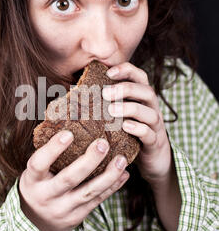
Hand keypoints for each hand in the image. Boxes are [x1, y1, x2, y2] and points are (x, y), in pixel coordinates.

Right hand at [19, 131, 129, 230]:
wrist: (35, 223)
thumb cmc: (37, 186)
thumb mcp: (33, 173)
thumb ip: (47, 155)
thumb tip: (66, 119)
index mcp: (32, 180)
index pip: (39, 163)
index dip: (53, 149)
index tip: (69, 133)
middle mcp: (46, 196)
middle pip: (69, 178)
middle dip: (89, 161)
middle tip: (103, 143)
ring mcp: (62, 209)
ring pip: (89, 191)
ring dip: (108, 175)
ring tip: (122, 159)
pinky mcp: (77, 217)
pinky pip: (97, 200)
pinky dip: (112, 187)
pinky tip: (123, 174)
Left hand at [102, 61, 171, 184]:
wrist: (153, 160)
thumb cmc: (129, 132)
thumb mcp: (119, 115)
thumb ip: (105, 102)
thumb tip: (74, 92)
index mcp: (142, 98)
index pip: (139, 76)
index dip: (126, 70)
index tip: (108, 72)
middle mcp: (152, 108)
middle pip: (147, 91)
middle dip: (126, 89)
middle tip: (105, 93)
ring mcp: (155, 126)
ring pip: (150, 113)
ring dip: (130, 108)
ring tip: (111, 110)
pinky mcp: (155, 143)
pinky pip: (150, 134)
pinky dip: (138, 129)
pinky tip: (125, 127)